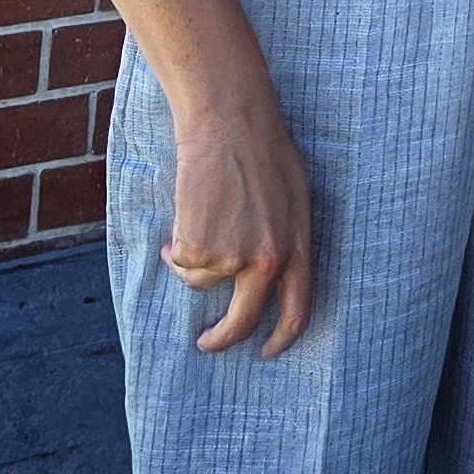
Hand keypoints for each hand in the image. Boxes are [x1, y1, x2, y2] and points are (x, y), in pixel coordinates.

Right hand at [163, 83, 314, 355]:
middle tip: (206, 343)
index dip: (281, 339)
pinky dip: (176, 246)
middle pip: (242, 321)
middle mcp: (268, 260)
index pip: (297, 311)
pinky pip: (180, 262)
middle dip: (221, 339)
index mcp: (297, 246)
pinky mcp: (199, 249)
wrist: (229, 121)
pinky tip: (187, 213)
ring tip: (199, 217)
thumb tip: (265, 274)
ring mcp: (232, 257)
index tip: (266, 353)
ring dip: (193, 260)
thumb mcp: (292, 195)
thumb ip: (283, 238)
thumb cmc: (261, 147)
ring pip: (202, 282)